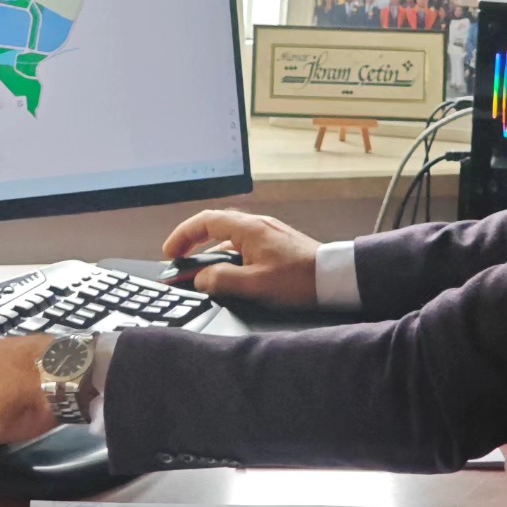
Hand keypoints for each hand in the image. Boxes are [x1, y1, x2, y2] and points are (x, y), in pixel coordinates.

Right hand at [162, 208, 319, 307]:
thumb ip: (222, 280)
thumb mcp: (255, 284)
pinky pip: (243, 245)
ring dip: (210, 252)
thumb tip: (200, 278)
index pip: (205, 221)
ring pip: (229, 237)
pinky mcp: (276, 244)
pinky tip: (229, 275)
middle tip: (179, 261)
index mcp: (248, 228)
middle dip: (193, 242)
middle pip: (214, 225)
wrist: (336, 277)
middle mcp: (257, 225)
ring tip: (200, 272)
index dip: (183, 235)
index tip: (170, 253)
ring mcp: (267, 233)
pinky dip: (228, 256)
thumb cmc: (299, 279)